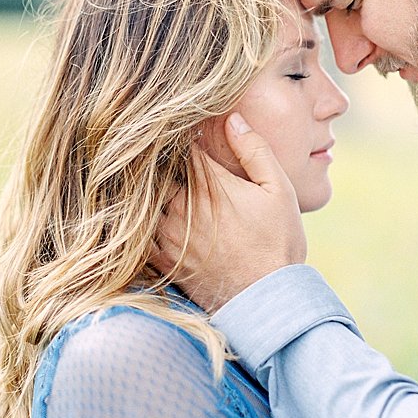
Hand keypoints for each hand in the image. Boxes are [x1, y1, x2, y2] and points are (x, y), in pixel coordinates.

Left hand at [154, 113, 305, 311]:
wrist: (266, 300)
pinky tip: (142, 213)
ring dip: (147, 187)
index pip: (182, 146)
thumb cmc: (278, 243)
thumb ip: (254, 150)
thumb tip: (232, 118)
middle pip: (157, 169)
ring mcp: (168, 233)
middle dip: (159, 159)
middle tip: (154, 147)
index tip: (177, 125)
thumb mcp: (279, 190)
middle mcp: (182, 205)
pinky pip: (138, 231)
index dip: (179, 133)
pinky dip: (138, 219)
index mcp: (209, 184)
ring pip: (145, 198)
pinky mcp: (162, 257)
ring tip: (144, 175)